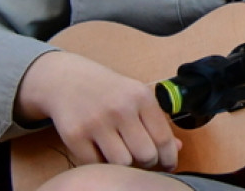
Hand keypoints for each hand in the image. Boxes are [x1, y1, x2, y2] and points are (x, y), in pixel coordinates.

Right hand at [16, 51, 181, 169]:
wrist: (68, 79)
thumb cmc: (110, 91)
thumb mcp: (137, 96)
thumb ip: (157, 121)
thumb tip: (176, 147)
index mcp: (141, 96)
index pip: (163, 137)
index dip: (170, 157)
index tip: (170, 165)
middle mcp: (120, 109)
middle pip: (145, 154)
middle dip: (148, 162)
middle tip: (144, 159)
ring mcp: (96, 123)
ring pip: (122, 163)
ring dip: (125, 165)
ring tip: (123, 154)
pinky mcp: (74, 136)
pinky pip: (96, 165)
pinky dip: (102, 164)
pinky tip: (103, 153)